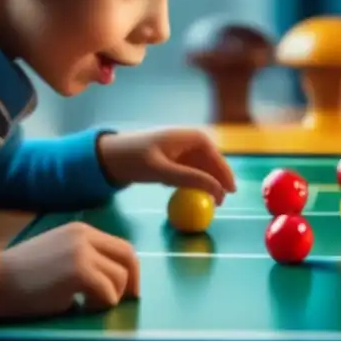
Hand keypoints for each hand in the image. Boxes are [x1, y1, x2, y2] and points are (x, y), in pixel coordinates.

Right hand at [0, 221, 139, 319]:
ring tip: (89, 305)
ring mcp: (83, 253)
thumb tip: (110, 279)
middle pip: (128, 257)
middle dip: (132, 282)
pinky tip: (80, 308)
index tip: (128, 288)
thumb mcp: (58, 254)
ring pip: (119, 278)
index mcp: (82, 231)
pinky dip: (100, 305)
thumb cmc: (21, 274)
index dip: (130, 269)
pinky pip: (107, 294)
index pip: (120, 247)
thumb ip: (85, 258)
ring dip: (110, 297)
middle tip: (127, 301)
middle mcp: (86, 237)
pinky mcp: (79, 272)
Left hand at [96, 128, 236, 202]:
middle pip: (212, 163)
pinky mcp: (174, 158)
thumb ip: (190, 178)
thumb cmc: (135, 158)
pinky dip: (190, 182)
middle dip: (217, 181)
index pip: (216, 157)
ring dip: (205, 183)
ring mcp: (183, 149)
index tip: (231, 193)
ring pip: (202, 168)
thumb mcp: (162, 170)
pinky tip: (183, 191)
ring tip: (207, 202)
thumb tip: (216, 189)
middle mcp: (191, 140)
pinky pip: (190, 171)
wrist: (110, 156)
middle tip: (220, 203)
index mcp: (192, 137)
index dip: (225, 175)